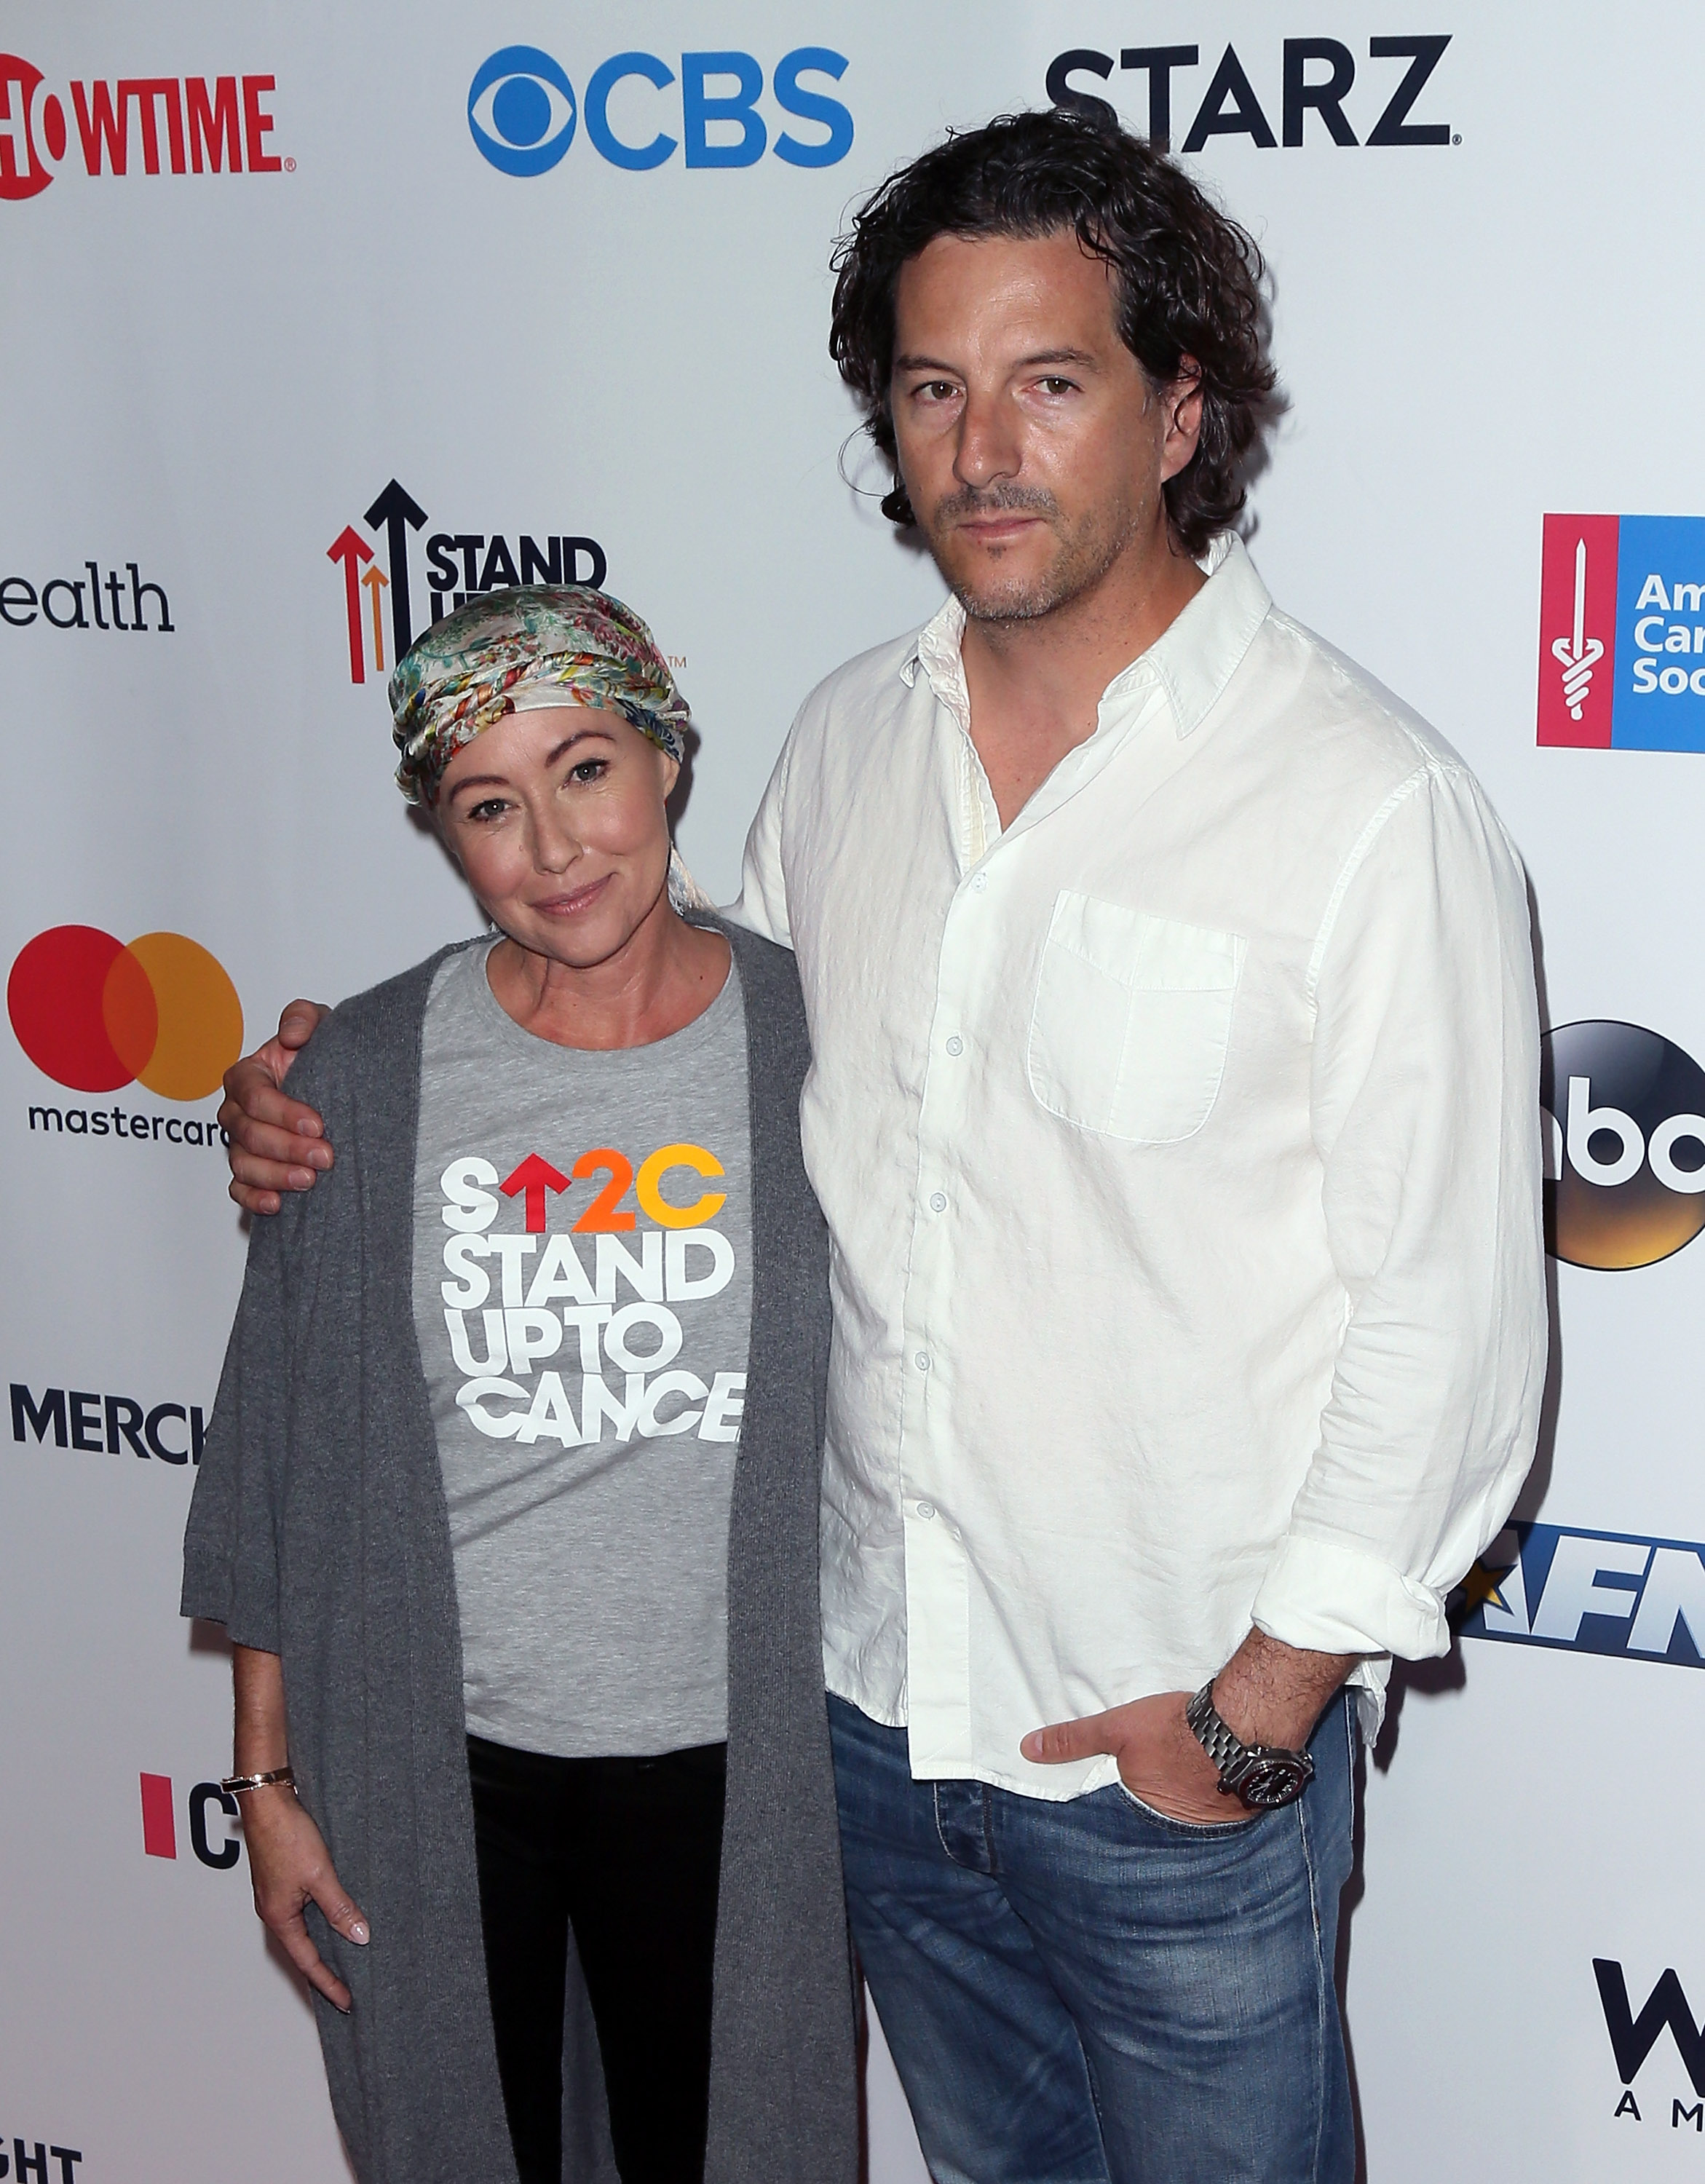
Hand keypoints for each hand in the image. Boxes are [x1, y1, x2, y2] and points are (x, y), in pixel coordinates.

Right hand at [219, 1001, 331, 1214]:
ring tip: (310, 1180)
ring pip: (243, 1164)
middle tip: (325, 1156)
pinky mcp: (250, 1171)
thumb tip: (292, 1035)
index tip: (317, 1123)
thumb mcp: (320, 1025)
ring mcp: (240, 1144)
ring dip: (275, 1175)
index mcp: (246, 1076)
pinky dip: (255, 1198)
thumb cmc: (321, 1054)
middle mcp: (237, 1111)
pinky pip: (240, 1189)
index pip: (253, 1095)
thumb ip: (303, 1017)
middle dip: (287, 1147)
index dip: (283, 1111)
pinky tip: (277, 1204)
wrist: (337, 1087)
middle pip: (248, 1134)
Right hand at [240, 1784, 368, 2011]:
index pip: (308, 1962)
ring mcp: (277, 1895)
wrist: (268, 1800)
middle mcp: (275, 1911)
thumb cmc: (286, 1835)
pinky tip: (336, 1915)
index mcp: (279, 1917)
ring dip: (324, 1943)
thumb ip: (339, 1907)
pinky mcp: (282, 1878)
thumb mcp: (320, 1875)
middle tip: (348, 1988)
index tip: (347, 2002)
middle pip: (303, 1950)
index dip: (329, 1983)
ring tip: (348, 1957)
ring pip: (304, 1929)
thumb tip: (359, 1936)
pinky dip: (321, 1919)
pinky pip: (304, 1908)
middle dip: (325, 1970)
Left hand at [1021, 1690, 1239, 1823]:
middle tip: (1157, 1791)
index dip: (1120, 1804)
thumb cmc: (1174, 1729)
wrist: (1236, 1729)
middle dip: (1155, 1807)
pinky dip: (1213, 1799)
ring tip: (1185, 1787)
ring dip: (1186, 1805)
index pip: (1121, 1816)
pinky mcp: (1234, 1813)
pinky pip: (1217, 1811)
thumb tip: (1028, 1749)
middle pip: (1156, 1816)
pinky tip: (1215, 1783)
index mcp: (1140, 1807)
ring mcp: (1205, 1822)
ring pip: (1187, 1815)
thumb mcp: (1114, 1728)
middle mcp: (1172, 1824)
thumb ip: (1073, 1740)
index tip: (1116, 1805)